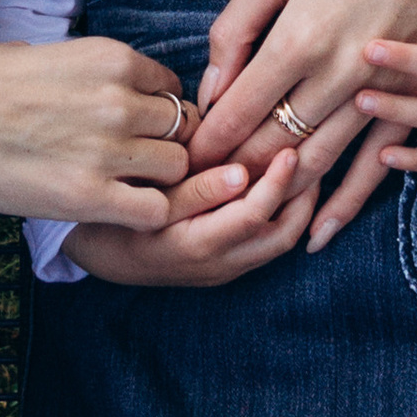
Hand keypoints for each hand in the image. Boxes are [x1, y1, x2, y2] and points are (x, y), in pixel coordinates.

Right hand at [0, 35, 195, 231]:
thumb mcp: (40, 55)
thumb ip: (81, 73)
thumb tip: (88, 85)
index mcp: (110, 58)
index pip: (172, 88)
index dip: (158, 114)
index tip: (137, 131)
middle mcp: (119, 99)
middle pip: (184, 128)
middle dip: (166, 148)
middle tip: (135, 166)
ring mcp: (108, 148)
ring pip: (177, 168)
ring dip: (157, 182)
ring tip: (121, 190)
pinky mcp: (89, 195)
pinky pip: (154, 211)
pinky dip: (143, 216)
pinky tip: (111, 213)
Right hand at [66, 145, 316, 287]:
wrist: (103, 258)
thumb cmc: (119, 218)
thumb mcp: (150, 201)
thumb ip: (196, 189)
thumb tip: (243, 172)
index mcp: (199, 247)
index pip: (255, 216)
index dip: (277, 182)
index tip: (290, 147)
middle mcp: (220, 265)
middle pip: (282, 236)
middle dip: (304, 196)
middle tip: (312, 153)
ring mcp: (226, 269)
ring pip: (279, 241)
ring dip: (298, 205)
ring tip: (305, 164)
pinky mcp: (227, 265)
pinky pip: (266, 241)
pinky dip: (282, 213)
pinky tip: (282, 182)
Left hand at [187, 0, 416, 247]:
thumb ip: (238, 26)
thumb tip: (213, 85)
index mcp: (300, 36)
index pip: (240, 111)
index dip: (208, 142)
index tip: (185, 162)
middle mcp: (342, 73)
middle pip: (276, 144)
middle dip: (236, 173)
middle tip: (205, 195)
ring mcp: (384, 91)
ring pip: (322, 161)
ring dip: (281, 191)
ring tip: (247, 214)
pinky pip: (377, 163)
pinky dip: (346, 200)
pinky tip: (320, 227)